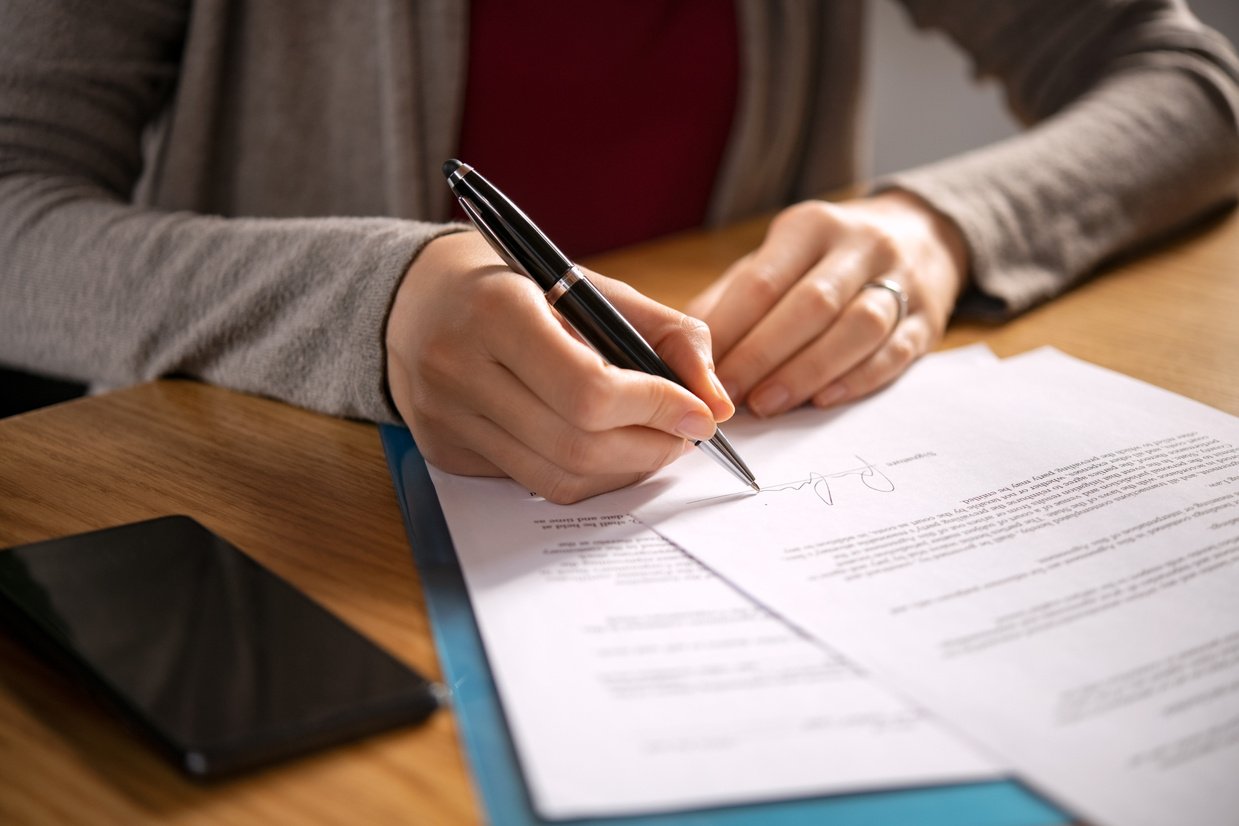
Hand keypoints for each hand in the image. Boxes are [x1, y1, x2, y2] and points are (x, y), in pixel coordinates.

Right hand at [385, 231, 733, 503]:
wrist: (416, 299)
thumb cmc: (516, 287)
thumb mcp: (592, 286)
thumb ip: (667, 333)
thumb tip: (718, 403)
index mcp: (496, 311)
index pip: (589, 390)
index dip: (656, 408)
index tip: (699, 413)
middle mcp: (458, 369)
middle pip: (577, 444)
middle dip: (651, 447)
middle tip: (684, 434)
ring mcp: (445, 418)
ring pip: (557, 477)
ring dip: (624, 469)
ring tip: (653, 442)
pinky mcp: (444, 452)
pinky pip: (531, 483)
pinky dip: (584, 475)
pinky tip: (602, 448)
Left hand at [688, 191, 968, 416]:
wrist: (920, 236)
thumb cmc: (825, 258)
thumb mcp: (777, 257)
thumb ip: (731, 298)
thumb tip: (683, 347)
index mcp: (810, 226)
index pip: (764, 280)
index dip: (731, 329)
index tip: (701, 370)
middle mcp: (860, 246)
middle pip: (810, 305)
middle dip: (763, 355)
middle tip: (728, 396)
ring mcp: (901, 280)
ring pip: (857, 327)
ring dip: (807, 371)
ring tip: (768, 404)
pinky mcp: (928, 318)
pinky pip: (894, 352)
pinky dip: (856, 379)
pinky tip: (823, 400)